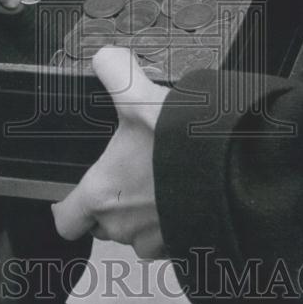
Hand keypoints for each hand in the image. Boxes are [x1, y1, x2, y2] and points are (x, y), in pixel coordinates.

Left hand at [52, 47, 168, 257]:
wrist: (235, 173)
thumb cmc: (179, 143)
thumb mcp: (139, 96)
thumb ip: (115, 72)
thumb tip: (105, 58)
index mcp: (101, 194)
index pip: (66, 220)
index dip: (67, 207)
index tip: (74, 194)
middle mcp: (123, 225)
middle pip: (102, 226)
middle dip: (111, 206)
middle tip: (126, 176)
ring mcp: (156, 240)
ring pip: (137, 235)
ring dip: (142, 217)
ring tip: (158, 185)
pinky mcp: (186, 245)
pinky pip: (170, 240)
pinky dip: (174, 223)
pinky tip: (185, 195)